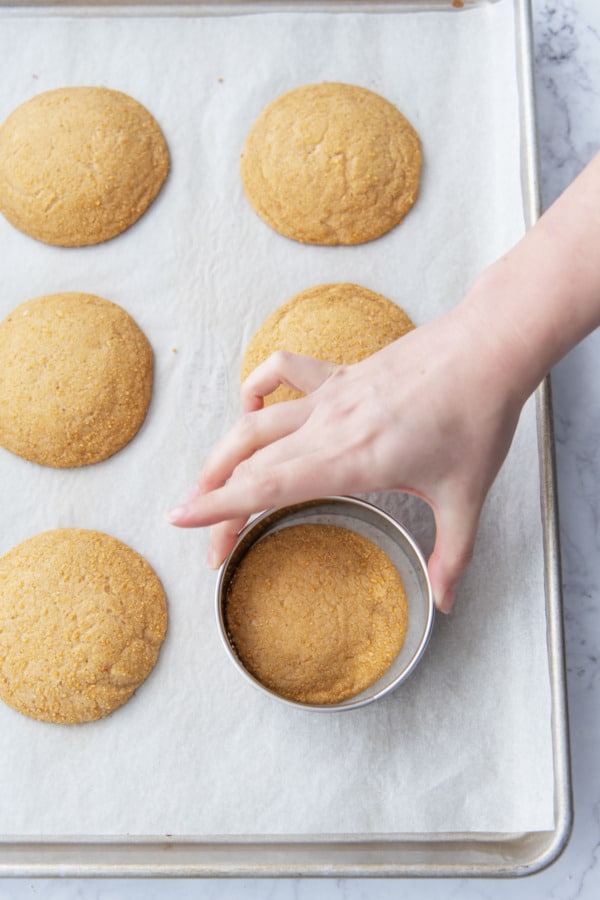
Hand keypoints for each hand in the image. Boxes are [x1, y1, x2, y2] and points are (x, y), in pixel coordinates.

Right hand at [167, 299, 526, 612]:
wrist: (486, 349)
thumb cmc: (477, 417)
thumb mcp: (466, 497)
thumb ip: (453, 555)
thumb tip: (444, 601)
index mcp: (352, 458)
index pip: (268, 485)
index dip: (219, 505)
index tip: (180, 519)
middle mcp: (329, 426)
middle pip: (254, 466)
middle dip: (220, 507)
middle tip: (211, 548)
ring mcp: (330, 396)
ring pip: (255, 422)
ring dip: (222, 454)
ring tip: (203, 484)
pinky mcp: (339, 375)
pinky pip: (281, 372)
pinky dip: (256, 388)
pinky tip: (251, 406)